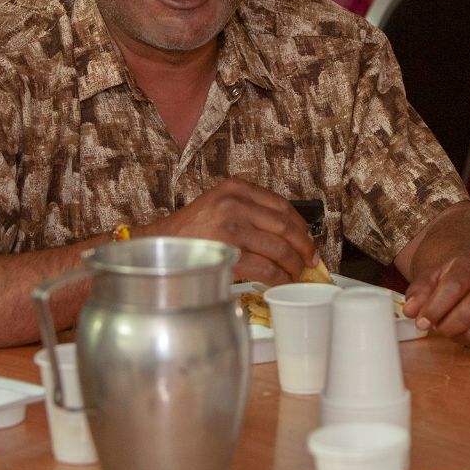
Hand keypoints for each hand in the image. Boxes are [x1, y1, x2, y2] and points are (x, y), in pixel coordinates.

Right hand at [143, 178, 317, 285]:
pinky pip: (266, 268)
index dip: (302, 226)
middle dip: (304, 248)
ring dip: (294, 266)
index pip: (282, 205)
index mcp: (236, 188)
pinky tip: (281, 282)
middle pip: (285, 227)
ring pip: (280, 249)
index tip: (308, 241)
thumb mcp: (219, 204)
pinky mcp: (229, 252)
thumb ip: (249, 210)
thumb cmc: (190, 230)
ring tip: (296, 274)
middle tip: (310, 261)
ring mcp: (232, 227)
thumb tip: (289, 234)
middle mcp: (236, 203)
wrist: (159, 246)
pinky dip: (279, 278)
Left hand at [403, 253, 469, 351]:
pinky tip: (469, 333)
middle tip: (437, 327)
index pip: (454, 287)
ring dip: (459, 337)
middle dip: (447, 326)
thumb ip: (419, 291)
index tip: (421, 322)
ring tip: (452, 328)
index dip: (435, 308)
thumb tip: (410, 311)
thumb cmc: (458, 277)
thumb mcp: (435, 276)